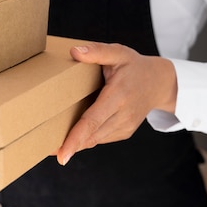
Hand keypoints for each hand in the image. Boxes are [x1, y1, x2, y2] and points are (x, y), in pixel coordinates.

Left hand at [56, 42, 177, 165]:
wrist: (160, 83)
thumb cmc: (134, 66)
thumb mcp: (118, 53)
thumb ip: (97, 51)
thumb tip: (74, 51)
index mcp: (118, 96)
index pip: (92, 121)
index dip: (75, 138)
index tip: (62, 154)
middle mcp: (123, 115)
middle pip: (91, 135)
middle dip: (69, 145)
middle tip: (45, 149)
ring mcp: (125, 126)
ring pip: (95, 139)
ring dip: (75, 144)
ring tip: (53, 146)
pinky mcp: (125, 132)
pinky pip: (100, 138)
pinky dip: (86, 139)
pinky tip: (72, 139)